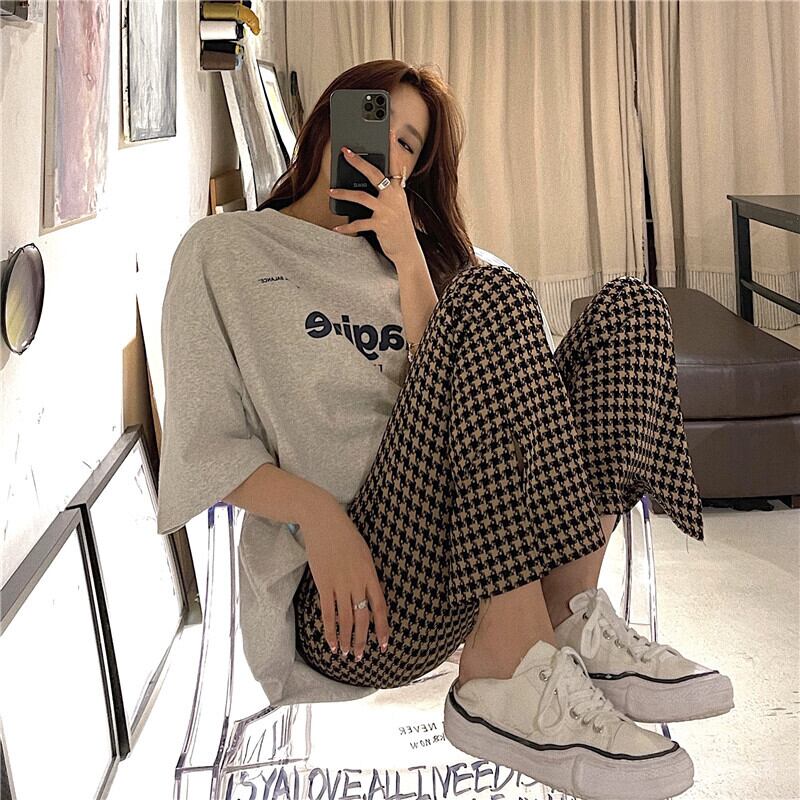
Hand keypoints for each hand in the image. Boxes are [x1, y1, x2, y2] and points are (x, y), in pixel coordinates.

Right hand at [301, 501, 390, 658]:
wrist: (324, 521)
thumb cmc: (345, 535)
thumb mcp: (364, 553)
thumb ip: (367, 575)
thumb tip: (370, 595)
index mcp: (370, 574)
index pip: (380, 607)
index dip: (383, 628)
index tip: (384, 644)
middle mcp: (357, 581)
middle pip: (362, 618)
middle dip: (362, 640)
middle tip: (359, 656)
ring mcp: (340, 584)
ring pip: (345, 619)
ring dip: (346, 639)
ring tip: (345, 654)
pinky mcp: (323, 583)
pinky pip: (327, 612)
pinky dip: (329, 630)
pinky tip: (330, 643)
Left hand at [328, 131, 419, 263]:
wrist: (407, 250)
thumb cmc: (399, 226)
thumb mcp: (397, 205)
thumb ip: (389, 191)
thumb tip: (373, 178)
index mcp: (398, 190)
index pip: (396, 164)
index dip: (393, 147)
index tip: (390, 131)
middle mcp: (393, 197)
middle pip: (375, 174)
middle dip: (359, 161)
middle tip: (346, 151)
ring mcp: (387, 211)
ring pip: (362, 197)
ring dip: (344, 194)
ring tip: (331, 192)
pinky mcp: (381, 225)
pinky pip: (359, 224)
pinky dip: (346, 226)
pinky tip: (336, 227)